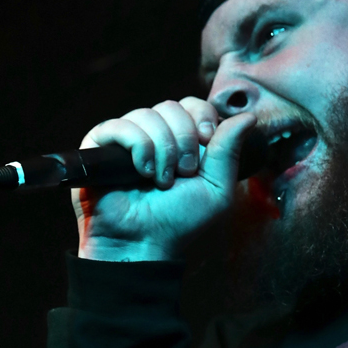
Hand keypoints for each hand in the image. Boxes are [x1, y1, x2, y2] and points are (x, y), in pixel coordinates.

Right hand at [72, 97, 255, 261]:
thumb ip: (229, 151)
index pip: (192, 105)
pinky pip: (121, 126)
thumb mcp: (216, 188)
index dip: (201, 117)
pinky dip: (138, 147)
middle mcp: (154, 135)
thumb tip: (248, 117)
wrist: (145, 241)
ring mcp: (126, 139)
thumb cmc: (180, 221)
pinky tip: (141, 172)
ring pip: (147, 114)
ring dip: (162, 149)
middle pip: (172, 106)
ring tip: (161, 181)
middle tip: (182, 173)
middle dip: (183, 140)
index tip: (205, 143)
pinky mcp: (100, 145)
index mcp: (182, 141)